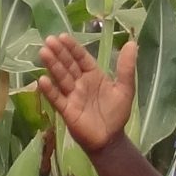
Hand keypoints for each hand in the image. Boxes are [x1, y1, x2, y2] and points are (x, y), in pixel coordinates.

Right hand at [36, 34, 136, 154]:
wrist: (111, 139)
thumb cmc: (116, 114)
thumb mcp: (125, 88)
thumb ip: (126, 67)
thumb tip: (133, 43)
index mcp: (93, 75)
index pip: (81, 58)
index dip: (72, 48)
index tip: (63, 36)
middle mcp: (80, 83)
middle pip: (68, 65)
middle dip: (59, 53)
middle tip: (49, 40)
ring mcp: (71, 96)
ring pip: (61, 78)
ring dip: (52, 66)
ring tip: (44, 53)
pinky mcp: (66, 110)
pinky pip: (56, 98)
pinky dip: (49, 90)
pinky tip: (42, 80)